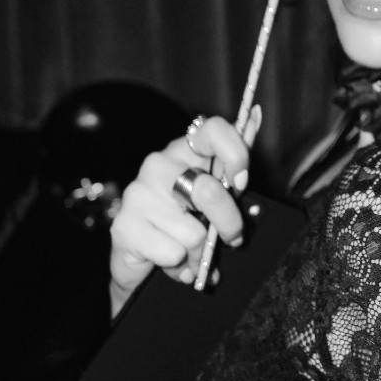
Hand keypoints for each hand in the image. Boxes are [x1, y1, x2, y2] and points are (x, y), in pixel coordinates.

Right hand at [108, 109, 262, 316]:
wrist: (139, 260)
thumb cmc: (185, 220)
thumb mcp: (214, 191)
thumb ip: (232, 157)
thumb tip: (255, 114)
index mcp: (183, 150)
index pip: (212, 129)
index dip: (234, 154)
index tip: (241, 182)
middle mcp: (158, 164)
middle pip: (209, 191)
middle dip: (229, 223)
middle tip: (233, 238)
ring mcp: (138, 194)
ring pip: (194, 232)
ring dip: (200, 253)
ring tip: (192, 254)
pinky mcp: (124, 226)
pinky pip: (172, 252)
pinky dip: (180, 266)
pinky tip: (170, 260)